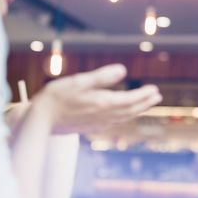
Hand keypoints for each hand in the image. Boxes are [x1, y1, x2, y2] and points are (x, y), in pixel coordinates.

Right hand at [32, 64, 161, 131]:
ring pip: (123, 118)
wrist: (40, 120)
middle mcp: (103, 116)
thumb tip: (122, 70)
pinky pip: (113, 122)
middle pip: (130, 111)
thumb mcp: (79, 81)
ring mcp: (97, 123)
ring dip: (136, 110)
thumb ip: (101, 77)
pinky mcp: (89, 127)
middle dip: (145, 103)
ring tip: (145, 104)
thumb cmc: (57, 97)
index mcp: (103, 103)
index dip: (144, 95)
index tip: (155, 89)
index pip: (130, 100)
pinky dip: (123, 117)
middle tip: (157, 96)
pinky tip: (121, 115)